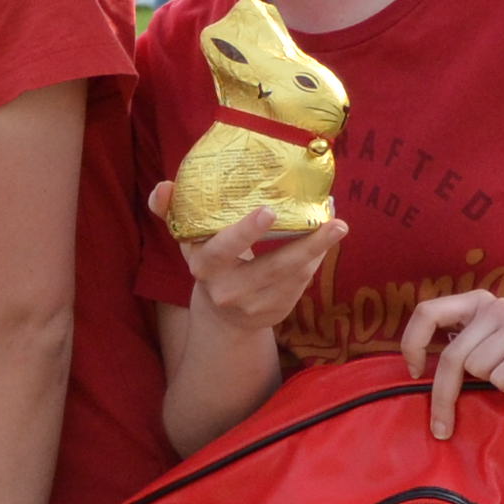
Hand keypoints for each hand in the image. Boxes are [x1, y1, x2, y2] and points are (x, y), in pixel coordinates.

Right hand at [161, 191, 344, 343]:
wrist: (222, 317)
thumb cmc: (209, 263)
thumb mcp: (188, 241)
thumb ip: (171, 212)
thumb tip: (164, 186)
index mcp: (205, 268)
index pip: (221, 251)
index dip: (244, 233)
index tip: (268, 211)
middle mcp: (229, 290)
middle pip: (271, 267)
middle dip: (303, 244)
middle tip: (331, 221)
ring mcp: (256, 304)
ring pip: (293, 275)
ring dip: (319, 249)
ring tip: (339, 224)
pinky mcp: (278, 311)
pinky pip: (301, 282)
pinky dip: (316, 258)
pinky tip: (329, 237)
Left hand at [397, 288, 503, 440]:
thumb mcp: (483, 351)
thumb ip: (454, 349)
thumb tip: (412, 372)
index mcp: (477, 303)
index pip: (427, 312)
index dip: (412, 344)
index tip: (415, 373)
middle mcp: (498, 306)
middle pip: (452, 355)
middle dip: (444, 396)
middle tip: (442, 426)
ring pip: (478, 368)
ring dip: (489, 386)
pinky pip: (503, 378)